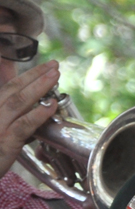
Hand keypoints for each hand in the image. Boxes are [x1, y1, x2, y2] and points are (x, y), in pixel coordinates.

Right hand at [0, 61, 59, 175]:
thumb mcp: (3, 133)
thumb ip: (17, 120)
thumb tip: (37, 110)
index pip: (8, 87)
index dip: (28, 75)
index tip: (46, 67)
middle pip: (12, 89)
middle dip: (35, 74)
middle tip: (54, 65)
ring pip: (17, 102)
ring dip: (38, 87)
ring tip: (55, 77)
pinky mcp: (4, 143)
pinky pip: (22, 126)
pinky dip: (38, 114)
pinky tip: (51, 106)